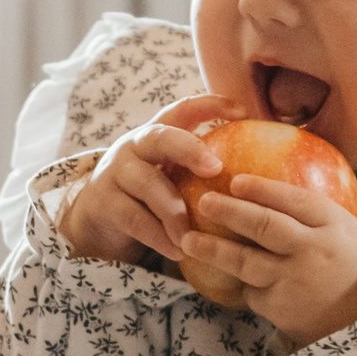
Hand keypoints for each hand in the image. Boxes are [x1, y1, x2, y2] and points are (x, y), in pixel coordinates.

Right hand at [56, 93, 246, 264]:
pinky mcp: (105, 203)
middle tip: (216, 168)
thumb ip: (199, 170)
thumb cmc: (147, 195)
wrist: (95, 217)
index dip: (211, 104)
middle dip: (190, 149)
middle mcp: (135, 146)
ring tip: (192, 233)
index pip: (183, 109)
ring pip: (148, 183)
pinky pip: (135, 218)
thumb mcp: (169, 174)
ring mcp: (117, 173)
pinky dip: (158, 237)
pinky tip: (177, 251)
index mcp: (157, 134)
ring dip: (174, 209)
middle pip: (161, 136)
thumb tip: (261, 179)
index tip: (242, 111)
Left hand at [180, 178, 356, 350]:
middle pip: (264, 227)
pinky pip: (252, 290)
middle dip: (231, 211)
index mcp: (335, 228)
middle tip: (205, 201)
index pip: (294, 201)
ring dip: (213, 249)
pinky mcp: (278, 307)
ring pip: (245, 262)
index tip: (237, 181)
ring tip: (187, 240)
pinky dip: (241, 283)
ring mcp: (293, 281)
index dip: (263, 189)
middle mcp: (312, 252)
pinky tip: (218, 273)